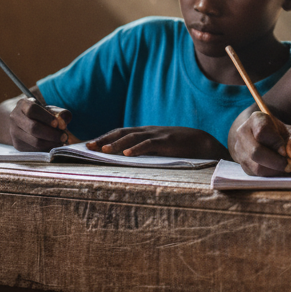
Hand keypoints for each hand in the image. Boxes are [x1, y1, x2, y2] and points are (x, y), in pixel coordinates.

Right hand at [8, 97, 71, 150]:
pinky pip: (34, 150)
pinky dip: (46, 149)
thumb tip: (65, 120)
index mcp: (22, 104)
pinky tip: (54, 146)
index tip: (57, 123)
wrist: (23, 121)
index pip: (32, 110)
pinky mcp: (17, 145)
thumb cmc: (40, 113)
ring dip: (51, 143)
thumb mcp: (48, 108)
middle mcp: (15, 118)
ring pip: (34, 141)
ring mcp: (14, 133)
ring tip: (61, 142)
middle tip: (64, 136)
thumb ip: (58, 112)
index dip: (46, 117)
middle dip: (51, 134)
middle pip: (33, 128)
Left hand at [86, 126, 226, 160]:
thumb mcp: (157, 147)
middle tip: (89, 146)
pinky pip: (149, 145)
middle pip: (122, 133)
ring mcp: (157, 135)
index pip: (120, 133)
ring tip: (103, 150)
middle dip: (105, 139)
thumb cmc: (178, 147)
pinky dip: (137, 149)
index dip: (105, 137)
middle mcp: (148, 131)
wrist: (201, 142)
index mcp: (144, 132)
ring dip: (117, 143)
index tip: (89, 145)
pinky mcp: (166, 142)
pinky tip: (127, 154)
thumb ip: (143, 150)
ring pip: (133, 138)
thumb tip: (124, 159)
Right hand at [231, 111, 290, 175]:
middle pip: (256, 152)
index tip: (286, 152)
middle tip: (290, 166)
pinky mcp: (243, 165)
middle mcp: (243, 133)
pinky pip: (256, 175)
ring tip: (287, 168)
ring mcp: (240, 150)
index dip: (275, 143)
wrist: (267, 138)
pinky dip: (270, 175)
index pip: (262, 132)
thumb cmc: (282, 135)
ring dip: (274, 171)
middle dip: (276, 162)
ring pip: (256, 166)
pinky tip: (279, 171)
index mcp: (256, 119)